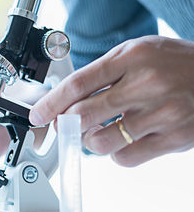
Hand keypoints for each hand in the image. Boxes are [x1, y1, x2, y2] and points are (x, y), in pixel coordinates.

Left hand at [29, 36, 193, 165]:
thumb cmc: (174, 64)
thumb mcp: (137, 53)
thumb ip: (103, 73)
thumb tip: (65, 100)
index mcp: (133, 57)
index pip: (79, 84)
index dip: (51, 103)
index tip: (37, 114)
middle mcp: (147, 84)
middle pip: (83, 114)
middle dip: (62, 125)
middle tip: (60, 126)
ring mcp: (162, 114)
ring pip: (100, 141)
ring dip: (89, 140)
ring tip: (99, 130)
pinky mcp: (174, 139)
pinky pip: (125, 158)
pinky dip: (115, 153)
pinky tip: (124, 139)